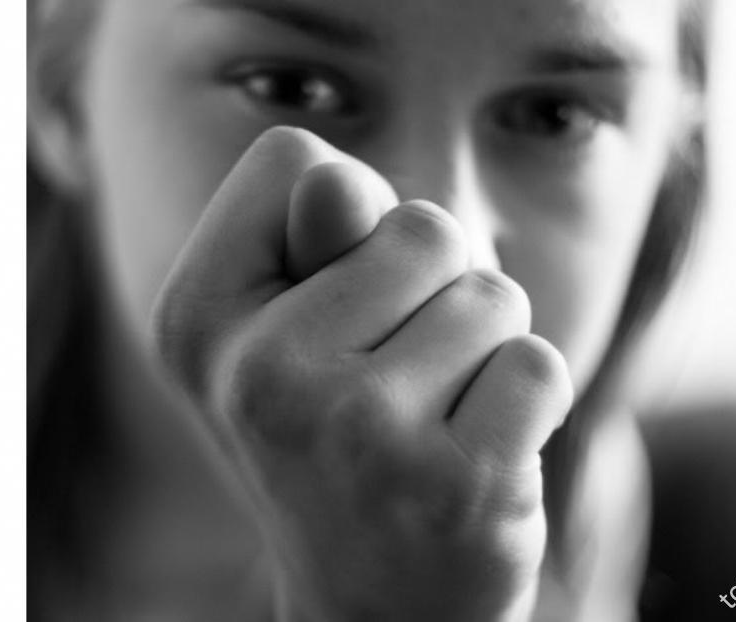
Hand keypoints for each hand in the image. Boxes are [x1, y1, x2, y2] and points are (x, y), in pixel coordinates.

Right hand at [152, 126, 572, 621]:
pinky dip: (528, 399)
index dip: (344, 217)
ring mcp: (358, 434)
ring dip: (484, 347)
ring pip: (490, 294)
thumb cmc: (342, 438)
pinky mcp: (455, 486)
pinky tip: (479, 457)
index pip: (294, 158)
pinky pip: (537, 364)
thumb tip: (338, 181)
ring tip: (435, 419)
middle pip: (419, 221)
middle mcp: (260, 375)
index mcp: (198, 318)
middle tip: (396, 380)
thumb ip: (318, 233)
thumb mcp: (297, 324)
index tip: (332, 305)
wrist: (375, 606)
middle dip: (435, 286)